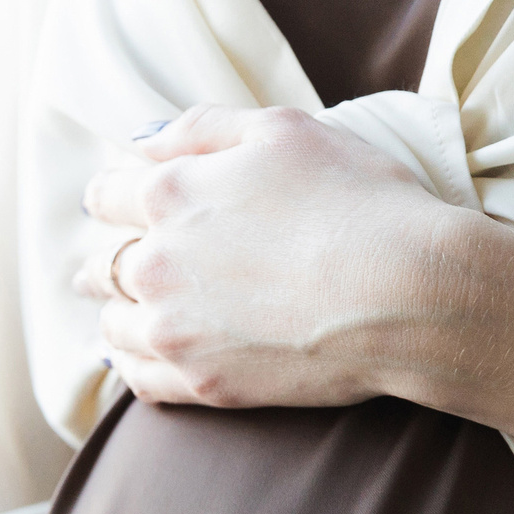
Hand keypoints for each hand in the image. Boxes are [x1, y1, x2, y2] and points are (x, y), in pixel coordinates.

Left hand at [78, 103, 513, 479]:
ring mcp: (174, 330)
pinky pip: (140, 382)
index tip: (128, 203)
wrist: (408, 292)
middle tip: (121, 264)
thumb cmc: (358, 200)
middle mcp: (156, 263)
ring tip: (137, 313)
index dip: (118, 195)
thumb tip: (143, 141)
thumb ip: (203, 129)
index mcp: (169, 193)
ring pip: (114, 326)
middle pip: (104, 264)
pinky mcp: (202, 385)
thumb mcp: (284, 130)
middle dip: (114, 257)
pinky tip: (150, 358)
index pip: (108, 194)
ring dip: (122, 314)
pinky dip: (137, 367)